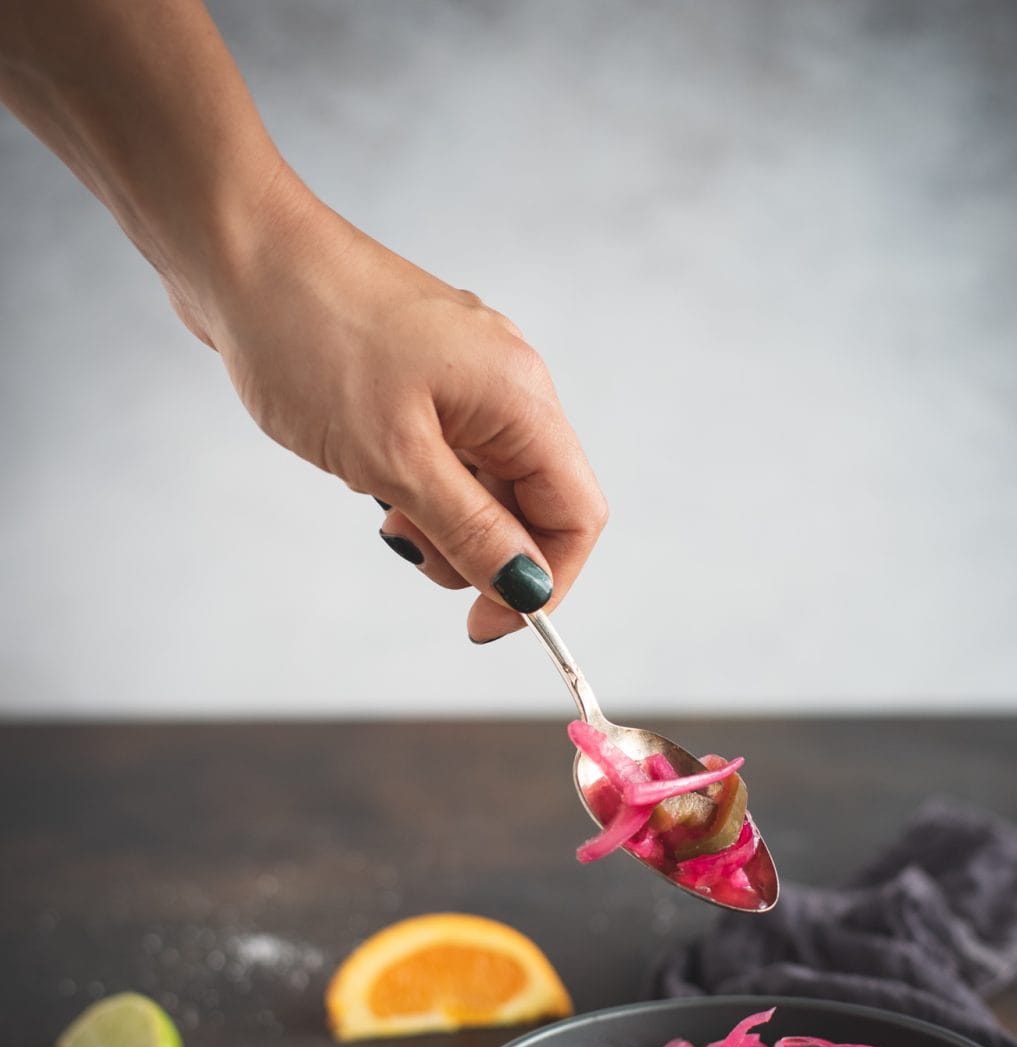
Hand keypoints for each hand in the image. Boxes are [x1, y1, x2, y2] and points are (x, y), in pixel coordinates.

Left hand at [185, 174, 606, 640]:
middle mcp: (507, 384)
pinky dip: (415, 483)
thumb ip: (470, 531)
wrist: (236, 250)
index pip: (577, 514)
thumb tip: (528, 589)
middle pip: (532, 504)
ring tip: (377, 503)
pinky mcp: (420, 377)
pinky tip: (365, 471)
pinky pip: (445, 454)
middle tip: (404, 545)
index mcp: (520, 398)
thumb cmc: (311, 338)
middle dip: (479, 549)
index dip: (545, 582)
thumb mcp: (394, 460)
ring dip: (440, 519)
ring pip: (484, 485)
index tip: (485, 623)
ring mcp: (464, 377)